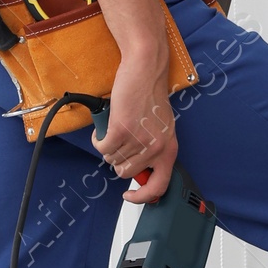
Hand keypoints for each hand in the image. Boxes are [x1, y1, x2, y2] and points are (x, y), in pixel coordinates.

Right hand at [94, 47, 176, 198]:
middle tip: (118, 144)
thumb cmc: (151, 95)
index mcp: (169, 149)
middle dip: (118, 160)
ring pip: (112, 159)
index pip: (159, 186)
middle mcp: (156, 148)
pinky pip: (102, 147)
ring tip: (113, 130)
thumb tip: (140, 170)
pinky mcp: (120, 130)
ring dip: (108, 146)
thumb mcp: (162, 128)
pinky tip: (103, 129)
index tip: (130, 196)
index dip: (143, 197)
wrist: (145, 70)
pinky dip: (98, 139)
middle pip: (126, 173)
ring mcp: (138, 140)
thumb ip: (155, 149)